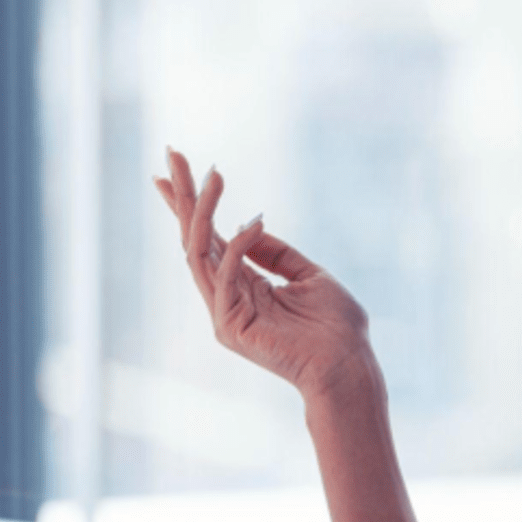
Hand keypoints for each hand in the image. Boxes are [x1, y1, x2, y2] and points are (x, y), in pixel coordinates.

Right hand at [155, 147, 374, 400]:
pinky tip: (253, 222)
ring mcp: (225, 312)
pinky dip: (238, 247)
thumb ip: (277, 254)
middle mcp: (227, 296)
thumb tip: (250, 224)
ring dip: (201, 211)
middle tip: (172, 155)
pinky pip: (226, 277)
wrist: (349, 366)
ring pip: (198, 253)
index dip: (191, 204)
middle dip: (182, 196)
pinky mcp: (231, 325)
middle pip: (194, 238)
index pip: (209, 238)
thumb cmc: (337, 327)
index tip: (175, 168)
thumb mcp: (310, 276)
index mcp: (244, 284)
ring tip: (209, 176)